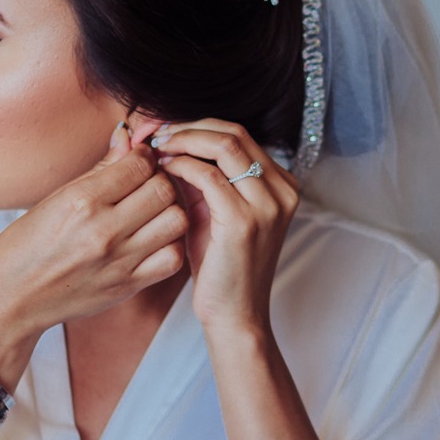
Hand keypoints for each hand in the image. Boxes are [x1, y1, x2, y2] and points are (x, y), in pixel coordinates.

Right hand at [0, 122, 187, 358]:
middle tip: (149, 185)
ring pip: (177, 221)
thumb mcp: (56, 198)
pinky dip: (171, 245)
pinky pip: (173, 259)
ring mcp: (119, 261)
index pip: (140, 164)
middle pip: (164, 190)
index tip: (138, 161)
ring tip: (153, 212)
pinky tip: (154, 241)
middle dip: (162, 180)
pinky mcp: (128, 286)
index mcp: (81, 202)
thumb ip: (100, 169)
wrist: (11, 299)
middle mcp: (103, 231)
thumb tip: (127, 135)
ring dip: (171, 211)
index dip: (145, 156)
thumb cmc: (26, 245)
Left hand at [151, 120, 298, 333]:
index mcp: (282, 185)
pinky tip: (163, 169)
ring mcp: (267, 205)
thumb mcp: (215, 213)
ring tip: (156, 147)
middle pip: (234, 132)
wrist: (235, 315)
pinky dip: (181, 165)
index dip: (199, 125)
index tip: (166, 128)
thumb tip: (171, 139)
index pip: (240, 134)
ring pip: (224, 145)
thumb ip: (203, 177)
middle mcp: (282, 190)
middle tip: (156, 132)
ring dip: (183, 140)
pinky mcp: (244, 221)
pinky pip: (208, 175)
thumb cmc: (222, 267)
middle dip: (189, 126)